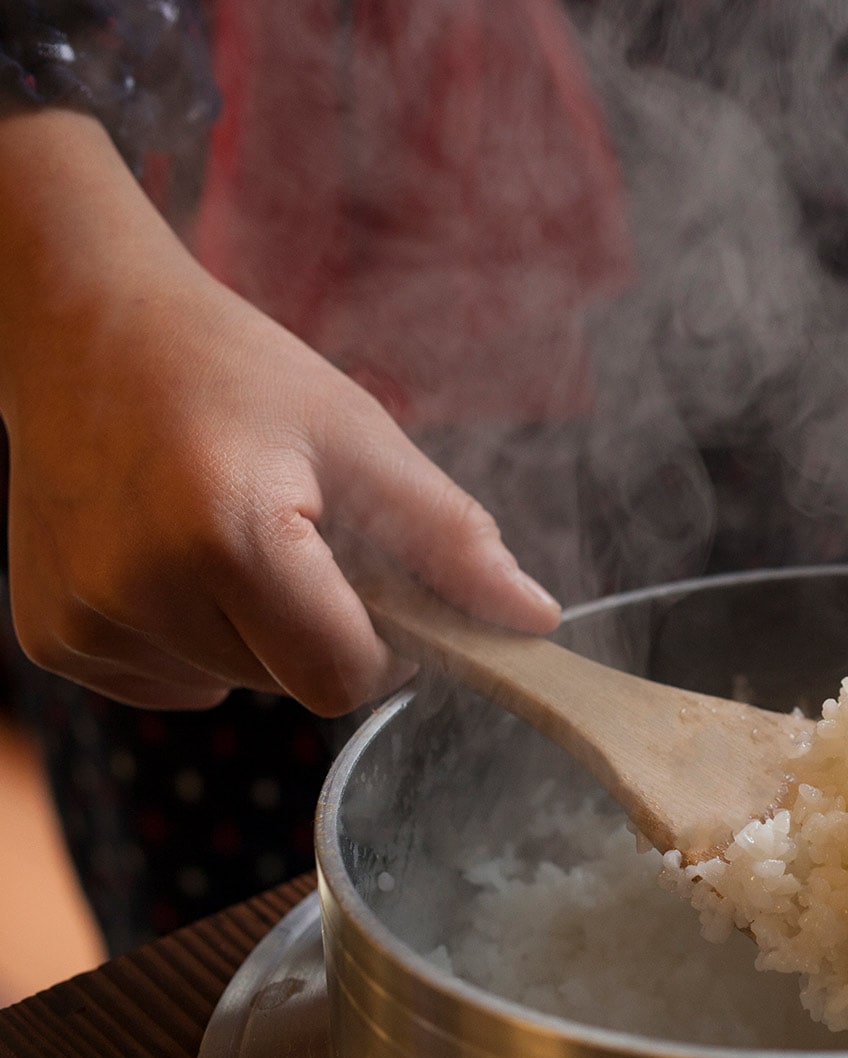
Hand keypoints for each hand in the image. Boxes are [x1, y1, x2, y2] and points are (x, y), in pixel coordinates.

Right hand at [0, 111, 560, 714]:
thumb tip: (538, 620)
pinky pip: (172, 680)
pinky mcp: (50, 638)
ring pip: (233, 684)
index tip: (387, 587)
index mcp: (227, 538)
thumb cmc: (230, 369)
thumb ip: (450, 538)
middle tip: (299, 532)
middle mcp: (140, 592)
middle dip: (321, 626)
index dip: (387, 647)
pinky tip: (173, 556)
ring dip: (256, 632)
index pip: (343, 677)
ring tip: (224, 529)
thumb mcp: (358, 435)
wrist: (79, 325)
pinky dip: (194, 637)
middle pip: (291, 684)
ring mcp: (83, 622)